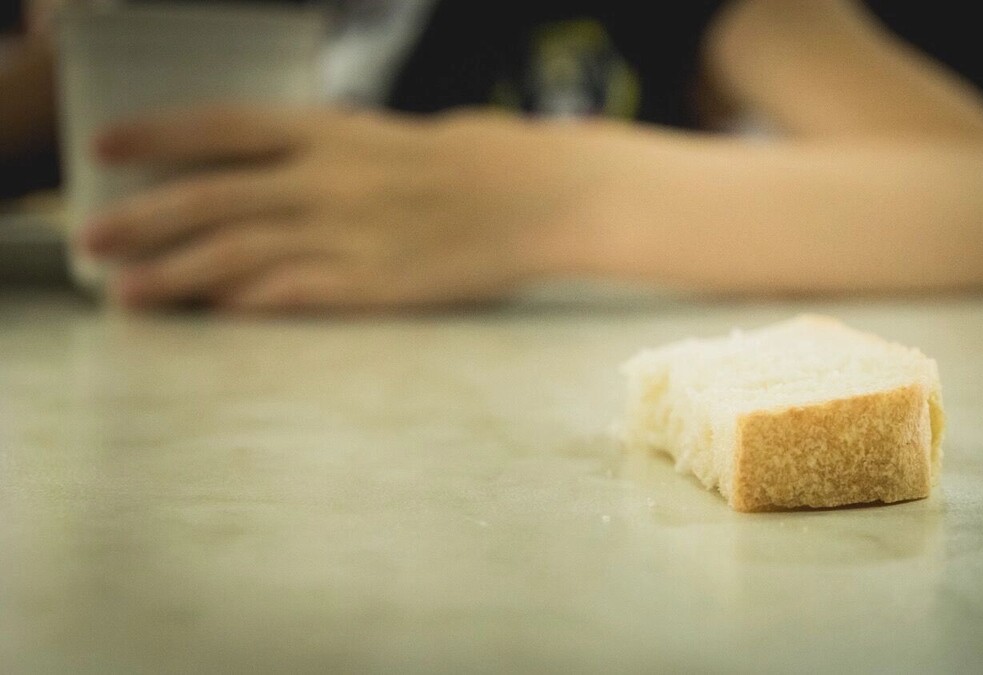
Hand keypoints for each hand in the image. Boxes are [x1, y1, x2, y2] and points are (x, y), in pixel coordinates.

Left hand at [83, 106, 582, 311]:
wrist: (537, 197)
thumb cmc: (471, 162)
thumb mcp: (389, 138)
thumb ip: (327, 150)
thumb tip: (271, 164)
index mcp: (332, 134)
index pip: (223, 127)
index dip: (157, 136)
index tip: (105, 148)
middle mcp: (328, 179)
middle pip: (212, 198)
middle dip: (142, 219)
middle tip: (90, 238)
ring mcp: (348, 233)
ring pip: (238, 253)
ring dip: (173, 274)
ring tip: (126, 293)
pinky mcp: (374, 284)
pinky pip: (293, 294)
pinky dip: (245, 303)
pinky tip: (211, 315)